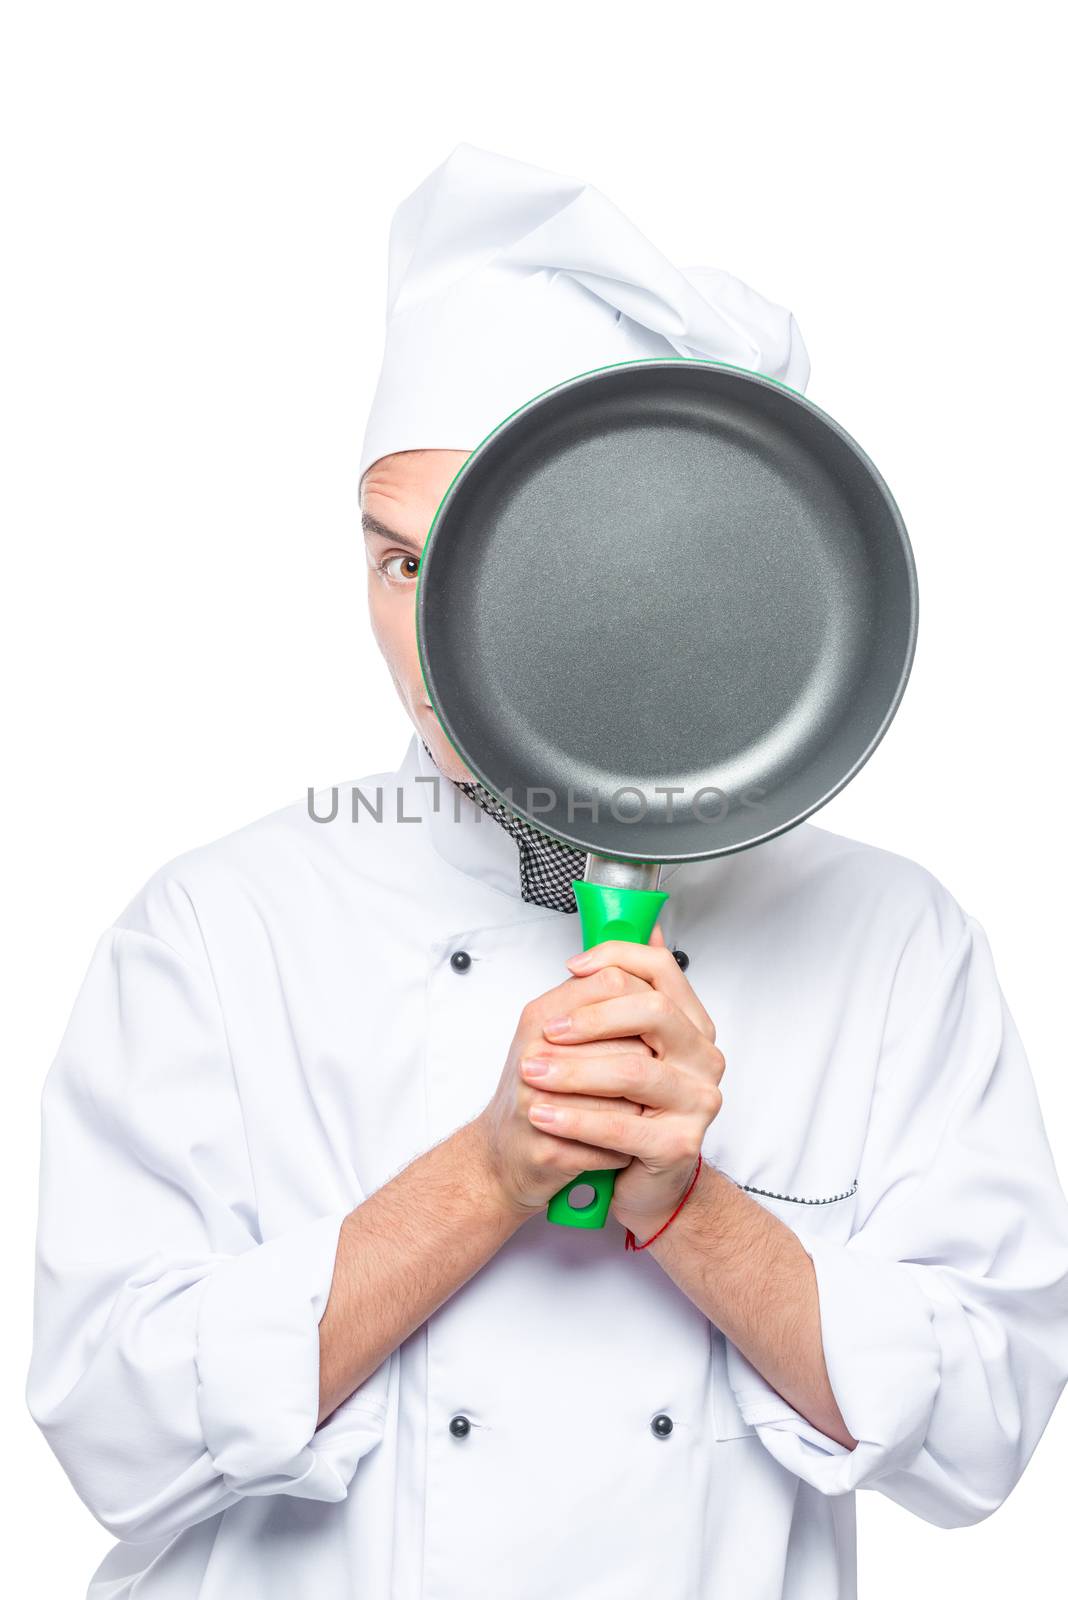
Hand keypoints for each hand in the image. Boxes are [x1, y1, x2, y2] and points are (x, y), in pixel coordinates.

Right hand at [473, 968, 653, 1215]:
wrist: (502, 1155)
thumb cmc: (540, 1092)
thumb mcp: (562, 1029)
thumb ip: (604, 991)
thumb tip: (653, 937)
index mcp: (541, 1018)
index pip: (612, 983)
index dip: (647, 1007)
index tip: (656, 1031)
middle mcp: (533, 1054)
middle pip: (627, 1043)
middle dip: (650, 1066)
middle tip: (654, 1078)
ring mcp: (535, 1103)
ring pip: (627, 1098)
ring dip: (643, 1109)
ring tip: (641, 1113)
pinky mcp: (546, 1149)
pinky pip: (612, 1144)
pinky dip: (625, 1147)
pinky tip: (622, 1146)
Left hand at [517, 924, 724, 1240]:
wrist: (637, 1183)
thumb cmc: (623, 1109)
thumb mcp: (618, 1046)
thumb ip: (619, 993)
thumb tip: (632, 923)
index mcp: (691, 1024)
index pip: (662, 968)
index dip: (616, 957)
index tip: (572, 968)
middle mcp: (704, 1057)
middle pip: (652, 1011)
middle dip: (591, 1017)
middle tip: (547, 1030)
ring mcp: (698, 1102)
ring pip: (633, 1070)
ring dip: (573, 1071)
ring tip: (532, 1074)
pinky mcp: (680, 1145)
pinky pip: (622, 1127)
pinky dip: (576, 1119)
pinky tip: (544, 1115)